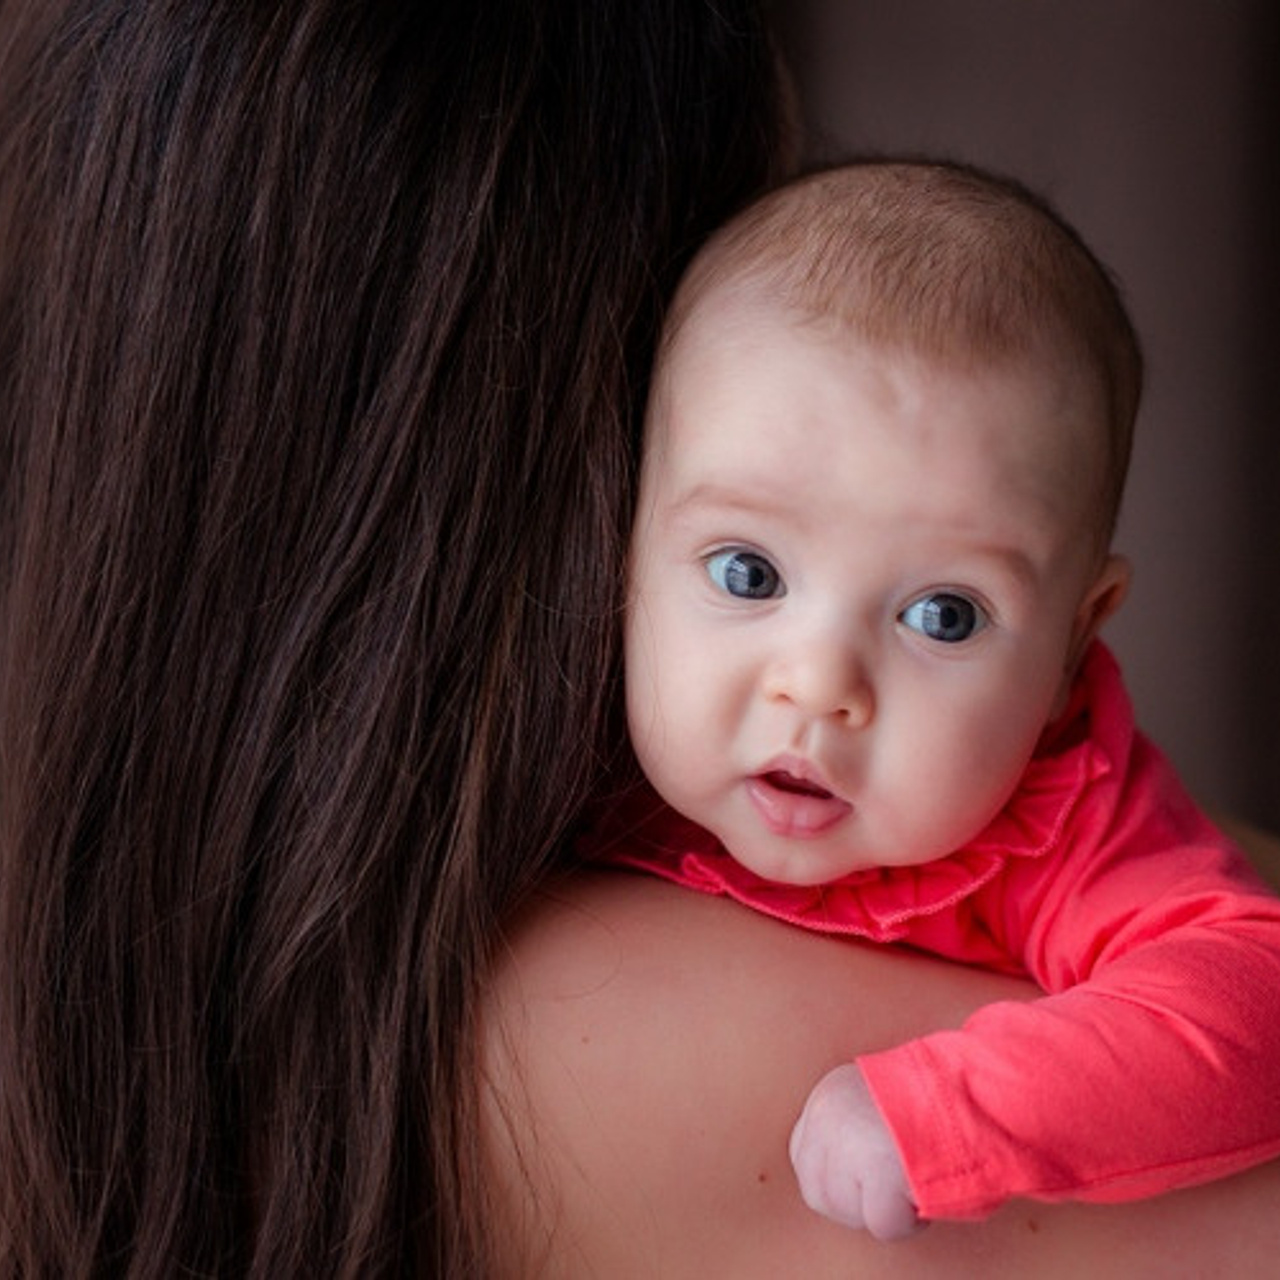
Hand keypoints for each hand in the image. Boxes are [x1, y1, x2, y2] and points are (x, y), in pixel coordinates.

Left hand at [789, 1062, 922, 1240]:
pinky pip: (881, 1223)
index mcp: (829, 1093)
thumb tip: (842, 1176)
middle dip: (855, 1201)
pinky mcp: (876, 1168)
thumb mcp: (876, 1099)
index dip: (839, 1179)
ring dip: (881, 1209)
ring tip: (911, 1180)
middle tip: (892, 1187)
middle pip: (818, 1191)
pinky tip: (921, 1190)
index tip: (869, 1178)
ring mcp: (847, 1141)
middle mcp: (828, 1113)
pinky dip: (907, 1220)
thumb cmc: (936, 1103)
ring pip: (846, 1210)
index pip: (804, 1156)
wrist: (972, 1091)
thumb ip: (851, 1129)